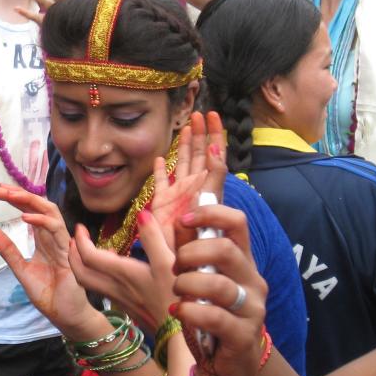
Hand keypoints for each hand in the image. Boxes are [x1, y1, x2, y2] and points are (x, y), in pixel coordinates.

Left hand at [0, 184, 96, 332]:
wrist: (66, 315)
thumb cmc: (49, 293)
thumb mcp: (21, 269)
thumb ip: (8, 250)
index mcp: (43, 238)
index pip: (28, 210)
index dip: (13, 198)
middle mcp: (53, 236)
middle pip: (38, 205)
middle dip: (18, 193)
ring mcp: (62, 241)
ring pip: (50, 211)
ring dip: (30, 200)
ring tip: (9, 194)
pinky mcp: (68, 252)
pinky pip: (56, 230)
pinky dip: (41, 221)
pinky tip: (24, 218)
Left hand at [70, 212, 177, 331]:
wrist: (179, 335)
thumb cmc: (176, 297)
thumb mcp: (169, 263)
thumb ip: (154, 237)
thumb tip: (142, 213)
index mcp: (123, 273)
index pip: (90, 256)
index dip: (81, 241)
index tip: (80, 227)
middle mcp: (115, 287)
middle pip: (81, 273)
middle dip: (73, 255)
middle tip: (75, 239)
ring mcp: (119, 299)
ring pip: (89, 283)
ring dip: (82, 266)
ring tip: (88, 251)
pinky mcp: (126, 307)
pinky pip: (100, 289)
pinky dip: (95, 275)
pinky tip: (109, 269)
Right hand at [149, 112, 227, 241]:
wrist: (185, 263)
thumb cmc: (201, 237)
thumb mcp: (210, 201)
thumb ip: (213, 176)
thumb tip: (216, 147)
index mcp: (206, 183)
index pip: (213, 153)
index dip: (214, 134)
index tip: (213, 114)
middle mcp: (193, 186)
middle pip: (197, 154)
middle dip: (199, 133)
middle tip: (198, 113)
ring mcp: (177, 193)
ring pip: (181, 164)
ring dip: (182, 145)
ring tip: (186, 128)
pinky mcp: (162, 203)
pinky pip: (161, 182)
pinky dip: (159, 170)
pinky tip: (159, 160)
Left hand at [172, 204, 266, 375]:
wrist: (229, 365)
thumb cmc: (212, 314)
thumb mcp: (199, 276)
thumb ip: (190, 247)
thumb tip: (179, 217)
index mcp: (242, 260)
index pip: (237, 222)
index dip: (210, 213)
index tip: (184, 219)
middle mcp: (252, 280)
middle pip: (226, 249)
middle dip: (190, 253)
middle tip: (176, 268)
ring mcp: (252, 308)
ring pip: (219, 284)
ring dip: (188, 284)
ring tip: (177, 293)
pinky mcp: (244, 335)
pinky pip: (215, 317)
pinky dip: (190, 311)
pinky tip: (179, 311)